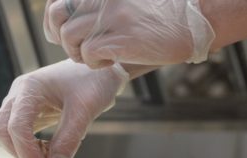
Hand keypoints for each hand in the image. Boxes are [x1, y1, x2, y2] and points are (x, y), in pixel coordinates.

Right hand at [0, 59, 127, 157]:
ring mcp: (20, 102)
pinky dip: (29, 147)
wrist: (97, 68)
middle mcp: (19, 94)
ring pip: (6, 133)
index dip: (26, 152)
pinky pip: (18, 133)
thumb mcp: (85, 111)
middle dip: (19, 153)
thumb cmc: (93, 81)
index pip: (16, 125)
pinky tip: (48, 152)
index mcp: (30, 88)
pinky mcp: (27, 111)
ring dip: (22, 151)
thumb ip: (69, 139)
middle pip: (1, 130)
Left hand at [43, 0, 214, 68]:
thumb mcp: (122, 4)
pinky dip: (95, 63)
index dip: (53, 20)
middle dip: (62, 39)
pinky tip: (113, 60)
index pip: (57, 1)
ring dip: (79, 53)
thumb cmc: (159, 16)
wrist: (193, 21)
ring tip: (100, 55)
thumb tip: (62, 23)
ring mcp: (111, 15)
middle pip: (58, 18)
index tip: (62, 32)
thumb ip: (96, 9)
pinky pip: (88, 53)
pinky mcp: (121, 36)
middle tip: (80, 49)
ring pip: (69, 37)